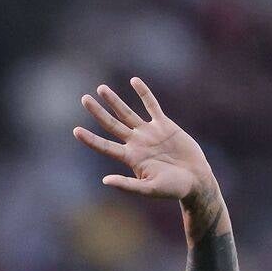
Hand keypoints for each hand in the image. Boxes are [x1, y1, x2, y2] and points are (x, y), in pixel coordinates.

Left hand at [73, 77, 214, 201]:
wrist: (196, 180)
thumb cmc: (173, 189)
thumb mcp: (149, 189)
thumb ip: (127, 184)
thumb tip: (105, 180)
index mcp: (130, 158)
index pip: (105, 146)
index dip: (90, 139)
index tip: (76, 130)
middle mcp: (136, 143)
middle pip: (112, 124)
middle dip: (98, 112)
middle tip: (84, 99)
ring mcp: (149, 133)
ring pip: (127, 113)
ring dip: (114, 101)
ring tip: (101, 88)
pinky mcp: (165, 125)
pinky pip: (152, 105)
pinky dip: (143, 93)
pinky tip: (134, 81)